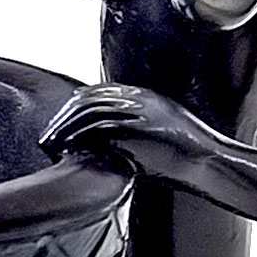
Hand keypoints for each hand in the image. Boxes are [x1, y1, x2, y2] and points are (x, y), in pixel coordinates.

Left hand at [39, 82, 207, 182]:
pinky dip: (79, 136)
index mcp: (146, 96)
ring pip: (89, 110)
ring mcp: (140, 111)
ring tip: (50, 144)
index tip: (60, 123)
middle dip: (64, 117)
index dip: (74, 108)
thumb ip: (138, 129)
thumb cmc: (189, 158)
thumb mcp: (163, 135)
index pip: (99, 92)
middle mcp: (141, 99)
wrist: (209, 164)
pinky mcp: (139, 127)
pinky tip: (67, 149)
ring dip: (65, 128)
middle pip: (89, 98)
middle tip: (47, 136)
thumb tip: (112, 141)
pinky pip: (100, 126)